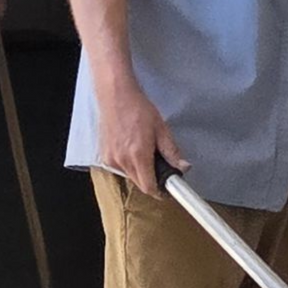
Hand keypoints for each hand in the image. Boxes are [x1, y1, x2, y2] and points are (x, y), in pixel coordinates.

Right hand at [99, 82, 189, 197]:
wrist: (116, 96)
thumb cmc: (138, 108)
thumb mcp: (161, 129)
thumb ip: (172, 151)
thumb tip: (183, 167)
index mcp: (138, 155)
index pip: (149, 187)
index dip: (160, 191)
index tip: (167, 190)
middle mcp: (122, 160)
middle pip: (139, 183)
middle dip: (151, 179)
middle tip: (159, 164)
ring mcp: (111, 159)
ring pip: (130, 176)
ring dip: (139, 170)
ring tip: (143, 150)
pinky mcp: (104, 155)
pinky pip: (119, 168)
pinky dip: (128, 163)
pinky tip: (131, 147)